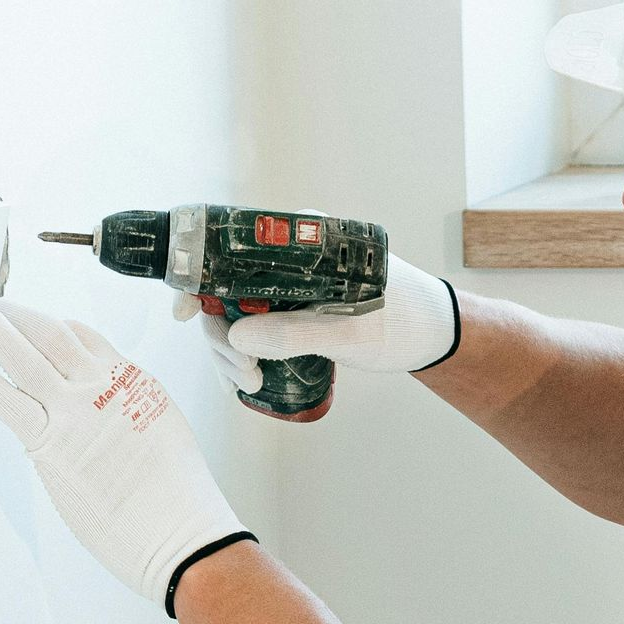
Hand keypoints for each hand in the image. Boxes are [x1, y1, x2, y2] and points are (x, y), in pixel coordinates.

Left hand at [0, 280, 249, 608]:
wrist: (182, 533)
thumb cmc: (178, 501)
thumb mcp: (166, 435)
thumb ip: (130, 414)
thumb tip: (106, 417)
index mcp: (133, 382)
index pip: (84, 336)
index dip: (49, 322)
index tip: (28, 317)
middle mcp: (104, 386)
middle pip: (48, 331)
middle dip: (10, 308)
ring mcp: (75, 410)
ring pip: (24, 350)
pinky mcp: (51, 442)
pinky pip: (8, 399)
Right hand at [171, 253, 458, 395]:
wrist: (437, 333)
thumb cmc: (405, 323)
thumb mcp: (350, 334)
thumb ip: (295, 334)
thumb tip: (237, 339)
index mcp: (305, 240)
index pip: (232, 245)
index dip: (198, 276)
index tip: (186, 311)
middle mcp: (292, 256)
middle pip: (227, 286)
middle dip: (221, 333)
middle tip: (242, 375)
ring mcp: (292, 283)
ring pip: (238, 310)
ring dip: (231, 349)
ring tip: (249, 383)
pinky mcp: (297, 307)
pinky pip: (257, 324)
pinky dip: (246, 351)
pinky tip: (247, 379)